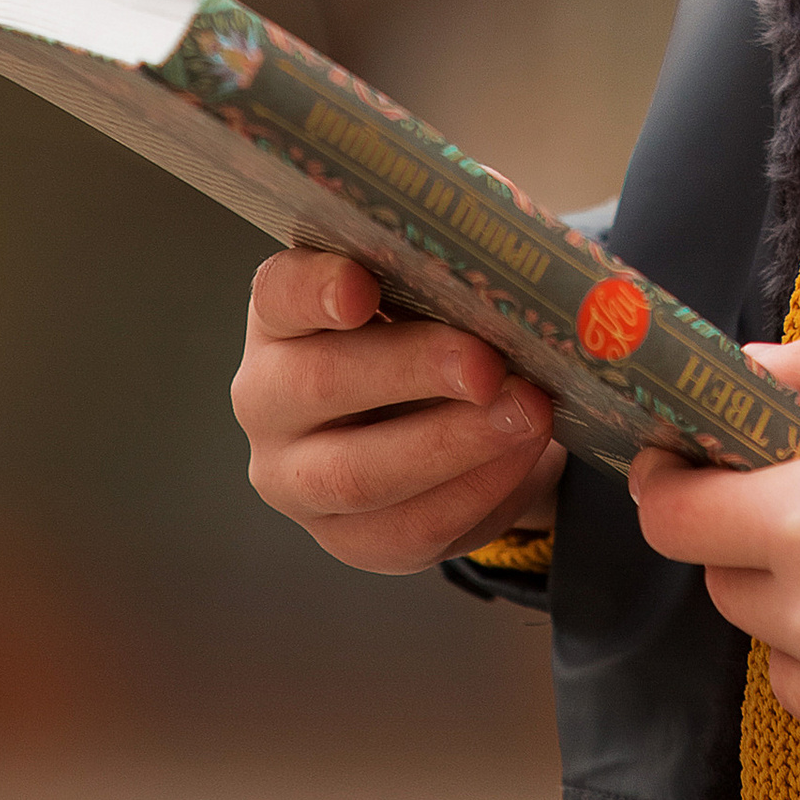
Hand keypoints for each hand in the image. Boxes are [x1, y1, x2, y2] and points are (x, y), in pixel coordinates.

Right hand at [231, 249, 564, 574]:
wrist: (450, 413)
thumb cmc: (435, 325)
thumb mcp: (435, 287)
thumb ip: (452, 267)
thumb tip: (508, 261)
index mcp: (281, 315)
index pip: (279, 293)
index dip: (317, 289)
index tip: (361, 288)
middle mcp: (269, 397)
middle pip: (320, 383)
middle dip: (412, 370)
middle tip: (487, 365)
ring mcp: (296, 478)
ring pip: (359, 473)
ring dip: (453, 443)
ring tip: (530, 413)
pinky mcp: (347, 538)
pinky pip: (408, 528)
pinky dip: (476, 490)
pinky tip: (523, 454)